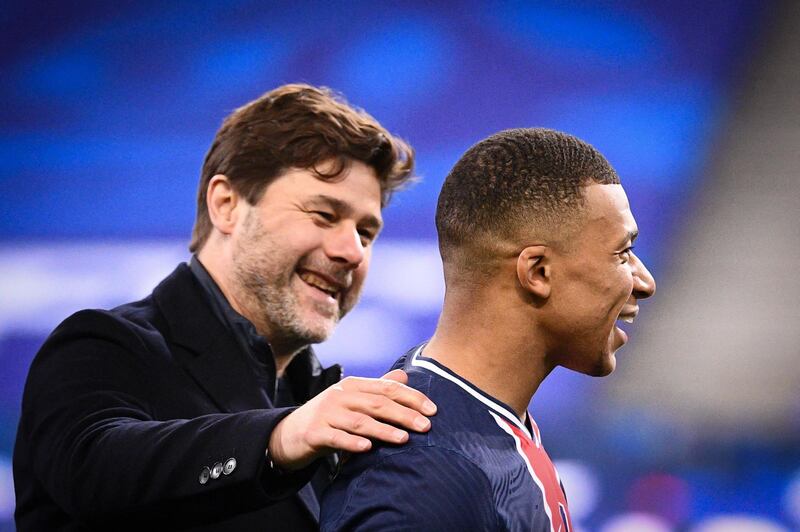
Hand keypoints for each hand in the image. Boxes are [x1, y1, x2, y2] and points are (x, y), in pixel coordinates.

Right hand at [267, 369, 436, 469]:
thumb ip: (378, 389)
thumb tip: (405, 376)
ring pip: (360, 421)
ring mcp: (326, 413)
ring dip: (383, 430)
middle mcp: (340, 396)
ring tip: (404, 439)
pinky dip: (352, 443)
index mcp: (353, 386)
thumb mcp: (353, 400)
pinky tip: (367, 449)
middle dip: (404, 415)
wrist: (289, 433)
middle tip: (426, 427)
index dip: (412, 397)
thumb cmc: (329, 417)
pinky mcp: (314, 433)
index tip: (433, 410)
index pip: (388, 388)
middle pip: (378, 404)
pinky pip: (336, 438)